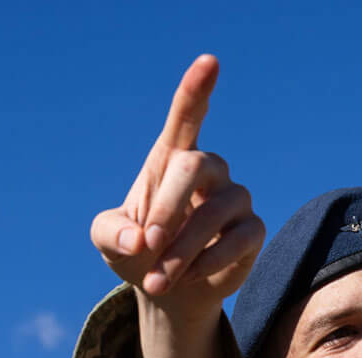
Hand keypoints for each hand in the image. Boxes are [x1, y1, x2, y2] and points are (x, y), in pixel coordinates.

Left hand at [91, 54, 263, 323]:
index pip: (187, 115)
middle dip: (167, 208)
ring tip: (158, 279)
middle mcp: (208, 170)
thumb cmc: (137, 252)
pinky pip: (238, 240)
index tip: (209, 62)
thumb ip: (110, 233)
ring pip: (217, 211)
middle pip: (194, 166)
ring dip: (182, 249)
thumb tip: (138, 239)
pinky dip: (208, 262)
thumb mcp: (108, 241)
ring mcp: (234, 198)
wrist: (167, 291)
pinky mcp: (252, 231)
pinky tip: (187, 278)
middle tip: (147, 246)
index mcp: (172, 158)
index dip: (197, 89)